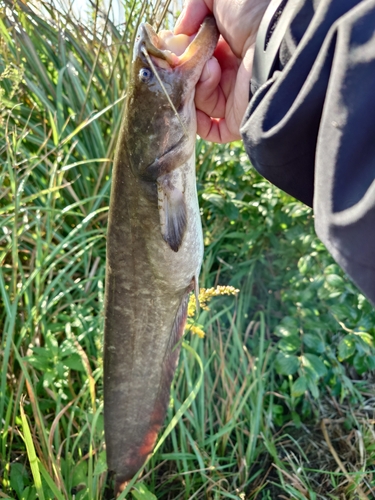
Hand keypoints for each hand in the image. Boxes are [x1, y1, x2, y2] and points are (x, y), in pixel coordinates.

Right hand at [175, 0, 270, 142]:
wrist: (277, 37)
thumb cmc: (253, 11)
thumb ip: (194, 6)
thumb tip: (180, 33)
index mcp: (231, 48)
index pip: (198, 57)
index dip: (184, 53)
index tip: (178, 46)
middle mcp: (233, 74)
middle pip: (195, 81)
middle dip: (188, 70)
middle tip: (190, 57)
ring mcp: (235, 99)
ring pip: (198, 103)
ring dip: (197, 85)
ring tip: (211, 67)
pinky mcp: (238, 121)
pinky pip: (210, 130)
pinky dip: (197, 120)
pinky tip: (196, 100)